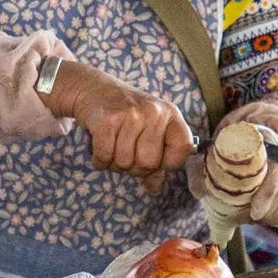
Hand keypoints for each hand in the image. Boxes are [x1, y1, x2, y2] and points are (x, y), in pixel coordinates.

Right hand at [43, 63, 194, 187]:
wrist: (94, 89)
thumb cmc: (126, 114)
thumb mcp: (149, 130)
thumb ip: (156, 161)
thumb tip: (154, 188)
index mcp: (170, 114)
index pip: (183, 150)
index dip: (167, 163)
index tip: (154, 158)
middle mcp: (154, 112)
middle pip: (149, 163)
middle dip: (134, 167)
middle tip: (126, 153)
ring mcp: (130, 115)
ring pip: (124, 163)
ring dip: (114, 163)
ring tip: (112, 146)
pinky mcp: (107, 120)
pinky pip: (105, 157)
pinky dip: (100, 161)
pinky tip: (99, 148)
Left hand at [186, 124, 277, 226]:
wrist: (247, 146)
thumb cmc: (227, 154)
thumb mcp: (213, 157)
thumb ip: (202, 172)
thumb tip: (199, 192)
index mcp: (265, 141)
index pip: (277, 170)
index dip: (268, 194)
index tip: (254, 211)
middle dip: (269, 211)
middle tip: (250, 218)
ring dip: (275, 216)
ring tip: (256, 217)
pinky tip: (270, 219)